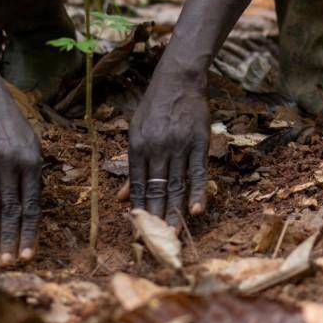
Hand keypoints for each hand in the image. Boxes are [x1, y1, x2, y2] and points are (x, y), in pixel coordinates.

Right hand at [0, 97, 41, 264]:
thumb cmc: (14, 128)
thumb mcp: (33, 145)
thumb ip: (33, 174)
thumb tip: (33, 205)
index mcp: (31, 163)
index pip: (32, 203)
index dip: (30, 230)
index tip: (29, 253)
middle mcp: (11, 166)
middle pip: (12, 208)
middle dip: (11, 238)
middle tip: (10, 262)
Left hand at [129, 71, 209, 225]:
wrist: (178, 80)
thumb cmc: (154, 107)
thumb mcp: (135, 132)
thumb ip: (131, 165)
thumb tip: (122, 197)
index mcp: (138, 146)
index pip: (137, 186)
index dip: (139, 210)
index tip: (138, 232)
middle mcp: (157, 147)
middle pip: (156, 189)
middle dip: (155, 217)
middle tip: (156, 242)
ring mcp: (179, 145)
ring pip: (176, 185)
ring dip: (175, 211)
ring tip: (174, 234)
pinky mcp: (199, 141)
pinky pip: (198, 171)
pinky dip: (197, 192)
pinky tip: (197, 210)